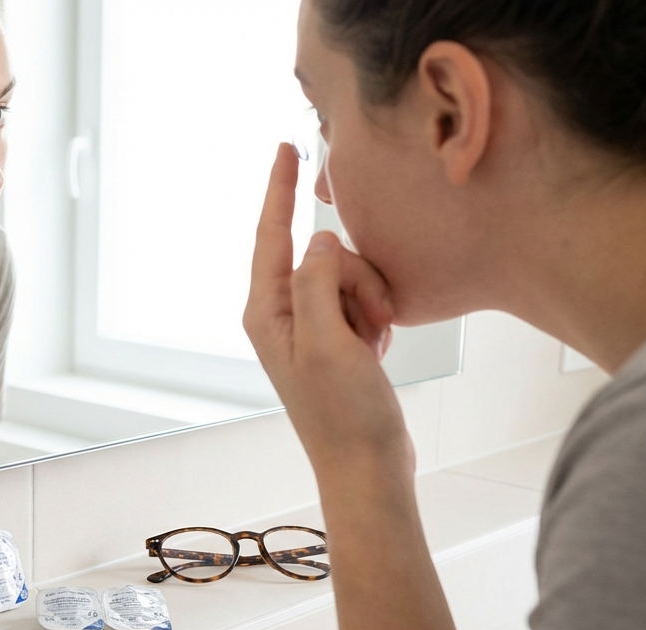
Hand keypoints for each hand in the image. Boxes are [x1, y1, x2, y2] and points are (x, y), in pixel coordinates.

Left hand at [243, 144, 410, 477]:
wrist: (367, 466)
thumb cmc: (343, 413)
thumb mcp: (328, 341)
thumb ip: (319, 282)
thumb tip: (320, 240)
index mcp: (266, 312)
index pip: (270, 235)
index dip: (280, 189)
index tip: (287, 147)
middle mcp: (283, 315)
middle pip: (323, 256)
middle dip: (356, 277)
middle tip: (368, 324)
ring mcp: (313, 327)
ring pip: (351, 276)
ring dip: (372, 302)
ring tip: (374, 344)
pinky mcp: (339, 339)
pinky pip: (365, 301)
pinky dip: (378, 319)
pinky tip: (378, 352)